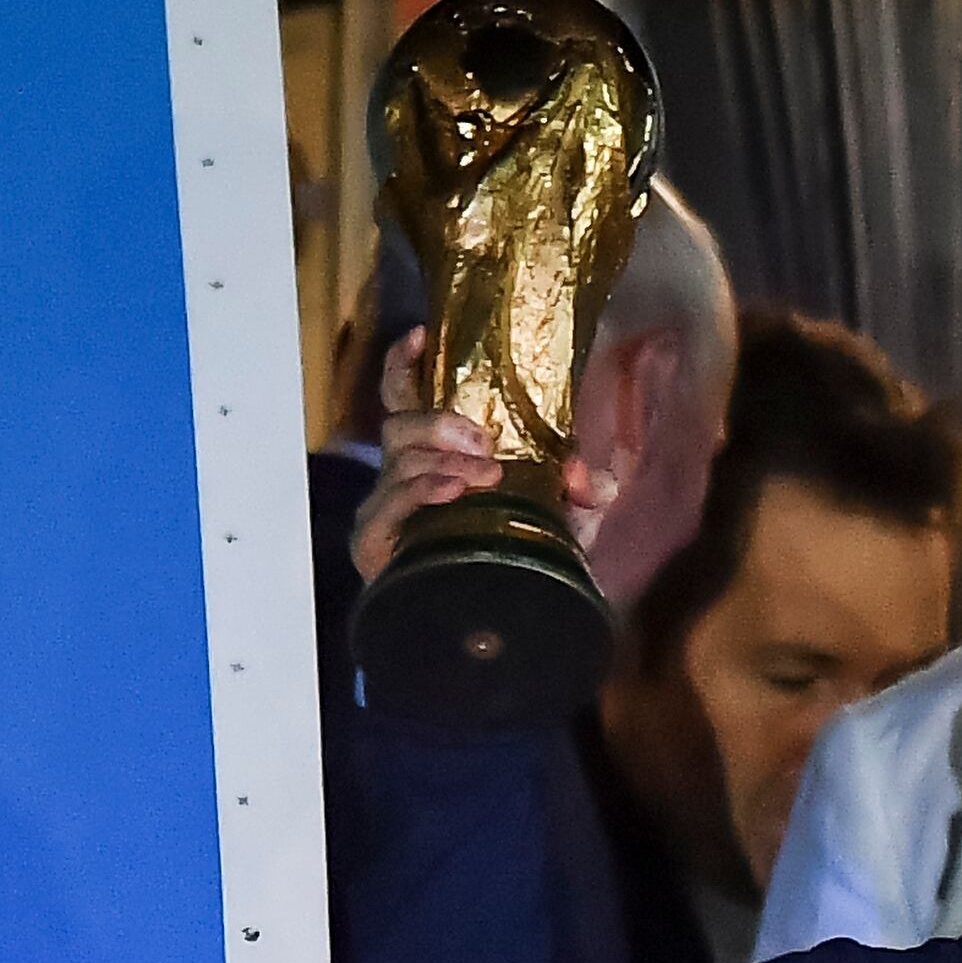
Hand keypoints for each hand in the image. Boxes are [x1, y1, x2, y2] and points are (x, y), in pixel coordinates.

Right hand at [350, 328, 617, 584]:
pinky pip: (387, 506)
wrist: (510, 625)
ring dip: (442, 461)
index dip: (406, 364)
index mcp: (441, 454)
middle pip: (401, 423)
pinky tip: (450, 493)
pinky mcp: (377, 543)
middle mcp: (407, 473)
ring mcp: (389, 507)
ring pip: (398, 461)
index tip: (423, 337)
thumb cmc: (527, 561)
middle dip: (441, 424)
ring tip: (484, 477)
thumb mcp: (570, 522)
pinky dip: (420, 493)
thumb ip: (585, 491)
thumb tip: (584, 471)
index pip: (407, 398)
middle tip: (487, 445)